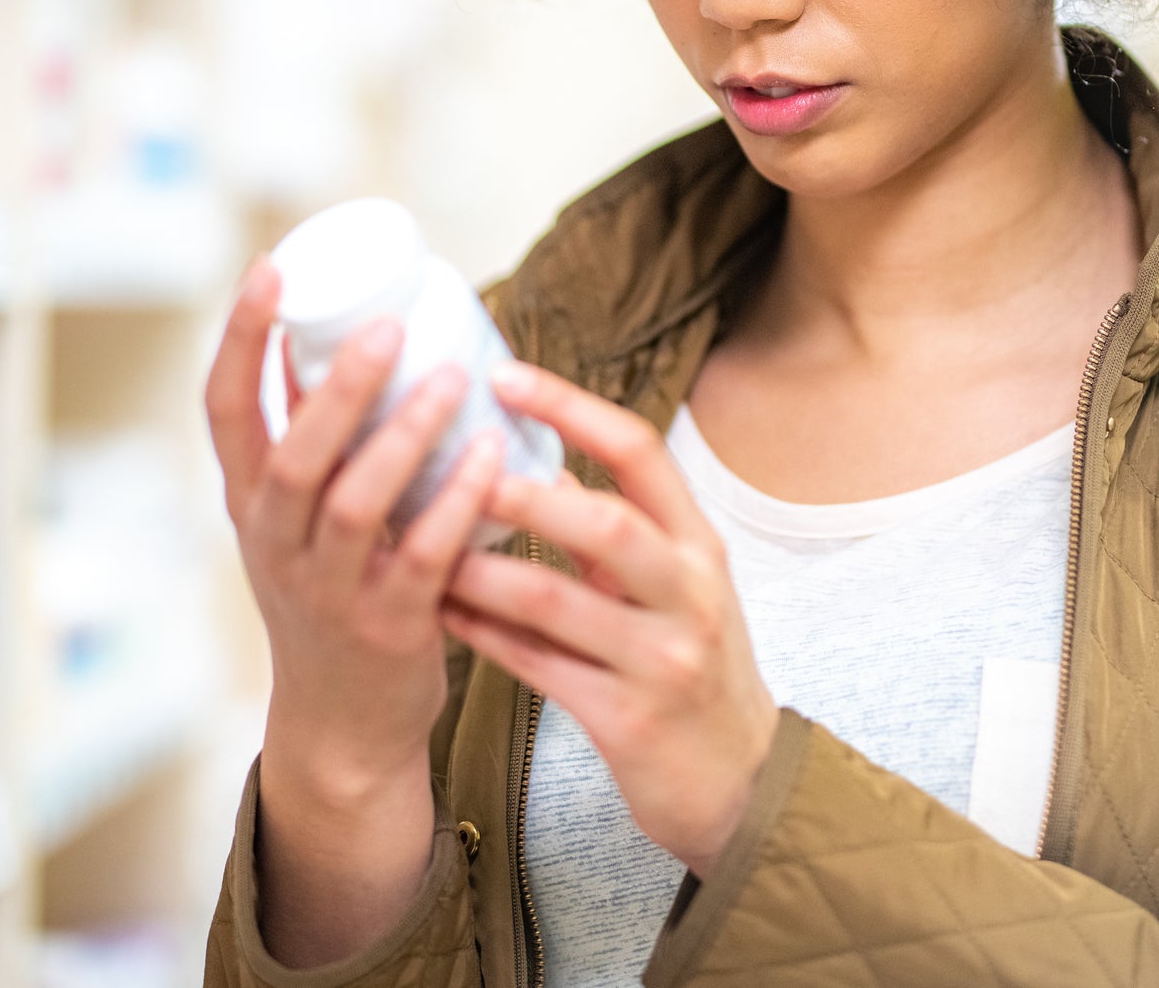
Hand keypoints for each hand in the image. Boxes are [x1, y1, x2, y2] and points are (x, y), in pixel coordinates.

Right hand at [206, 260, 505, 960]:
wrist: (343, 725)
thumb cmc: (333, 593)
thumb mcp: (298, 518)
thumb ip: (315, 436)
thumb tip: (331, 329)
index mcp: (249, 502)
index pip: (223, 409)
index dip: (242, 337)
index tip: (271, 267)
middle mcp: (274, 542)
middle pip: (291, 455)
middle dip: (335, 387)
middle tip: (388, 328)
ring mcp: (326, 590)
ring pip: (353, 505)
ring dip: (402, 438)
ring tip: (451, 381)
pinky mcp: (386, 629)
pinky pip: (420, 559)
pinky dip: (455, 506)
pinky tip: (490, 457)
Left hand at [442, 361, 778, 876]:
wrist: (739, 783)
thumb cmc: (695, 668)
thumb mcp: (675, 587)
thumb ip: (616, 531)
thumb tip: (545, 466)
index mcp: (697, 544)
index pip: (639, 451)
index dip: (570, 407)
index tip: (504, 376)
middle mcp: (687, 592)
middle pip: (605, 523)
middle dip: (522, 497)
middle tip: (454, 470)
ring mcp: (661, 657)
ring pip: (556, 602)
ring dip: (479, 572)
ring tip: (419, 546)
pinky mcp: (627, 718)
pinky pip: (539, 666)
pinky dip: (483, 636)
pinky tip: (437, 614)